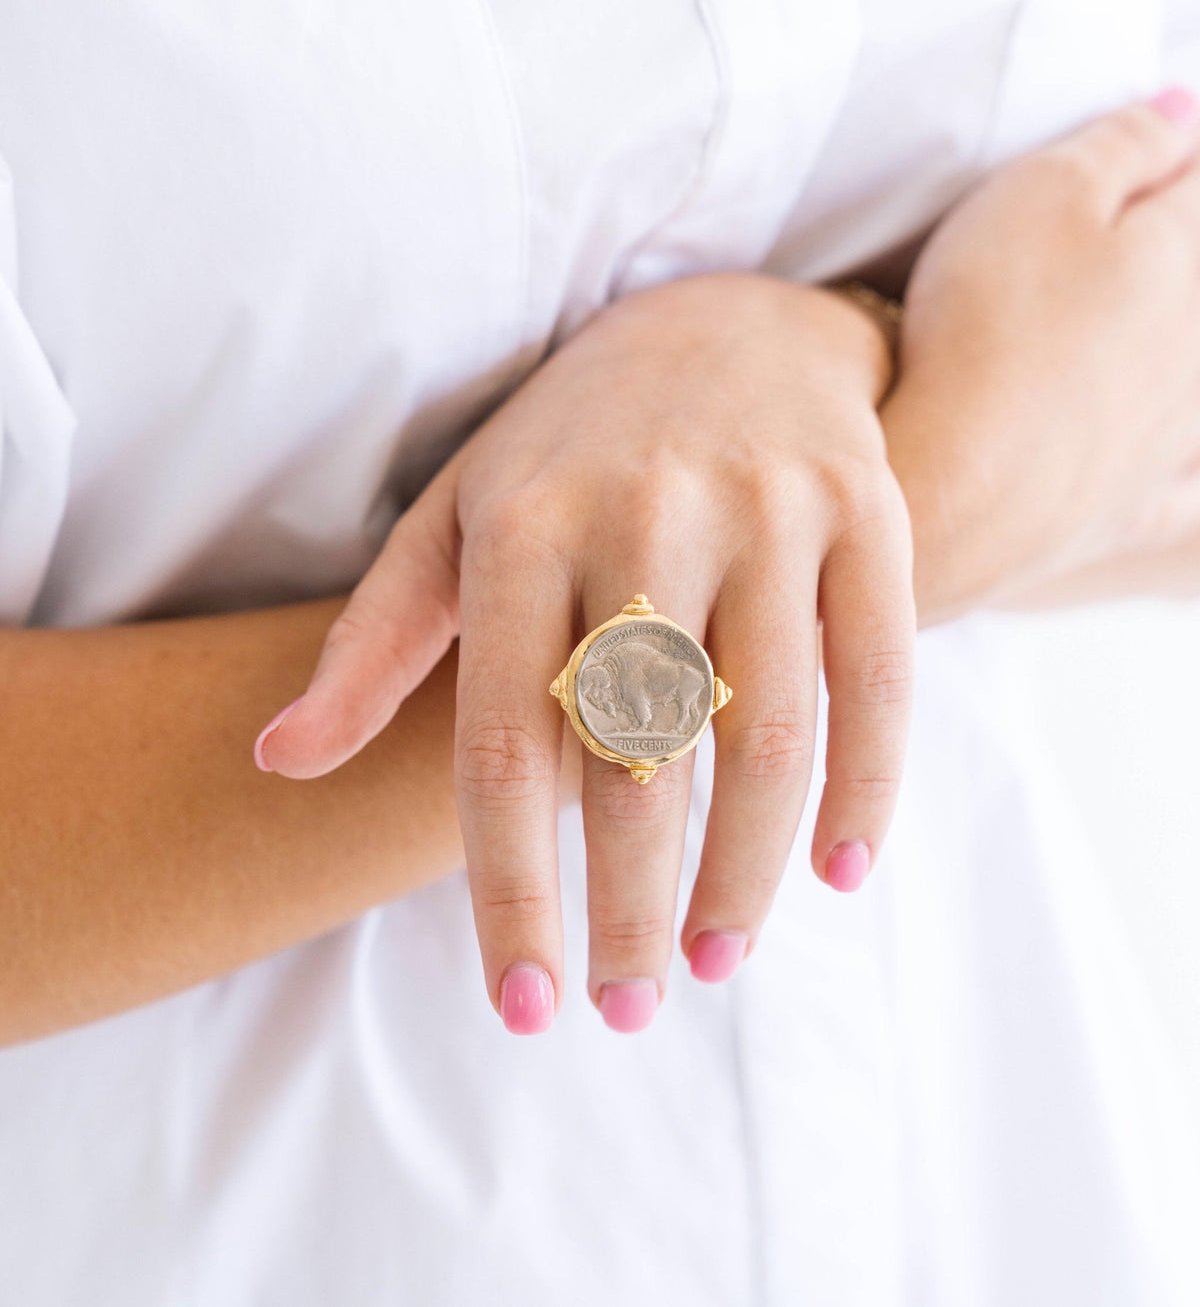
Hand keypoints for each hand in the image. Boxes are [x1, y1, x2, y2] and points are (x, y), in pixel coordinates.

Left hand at [255, 274, 914, 1033]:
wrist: (724, 322)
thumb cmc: (568, 447)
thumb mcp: (455, 520)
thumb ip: (374, 642)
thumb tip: (278, 763)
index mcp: (524, 527)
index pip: (505, 745)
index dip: (509, 890)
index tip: (523, 1005)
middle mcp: (646, 512)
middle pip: (637, 757)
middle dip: (628, 908)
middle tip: (624, 1008)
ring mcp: (768, 507)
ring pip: (766, 731)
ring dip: (745, 872)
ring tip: (714, 959)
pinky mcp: (866, 511)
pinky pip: (877, 675)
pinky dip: (866, 788)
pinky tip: (839, 874)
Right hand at [882, 90, 1199, 623]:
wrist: (954, 486)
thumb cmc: (985, 327)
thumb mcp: (1040, 194)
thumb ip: (1124, 144)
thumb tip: (1187, 109)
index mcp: (1187, 255)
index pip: (1198, 187)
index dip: (1176, 159)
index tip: (1161, 146)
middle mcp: (1198, 348)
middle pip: (1198, 284)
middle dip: (1175, 252)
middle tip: (1143, 241)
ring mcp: (1175, 434)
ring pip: (1199, 382)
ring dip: (1185, 355)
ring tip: (1156, 335)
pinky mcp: (1133, 505)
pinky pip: (1191, 495)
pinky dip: (1193, 479)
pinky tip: (1186, 470)